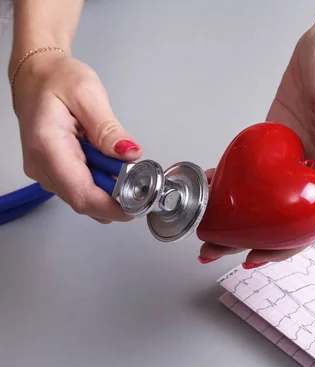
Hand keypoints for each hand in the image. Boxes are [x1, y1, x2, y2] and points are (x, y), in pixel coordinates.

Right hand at [12, 52, 142, 222]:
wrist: (37, 74)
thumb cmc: (56, 79)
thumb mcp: (88, 95)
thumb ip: (109, 128)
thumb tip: (129, 153)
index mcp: (47, 146)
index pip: (82, 194)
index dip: (113, 206)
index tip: (139, 202)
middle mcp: (41, 165)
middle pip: (84, 200)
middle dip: (116, 196)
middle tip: (137, 175)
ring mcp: (45, 171)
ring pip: (84, 197)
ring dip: (109, 188)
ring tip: (119, 161)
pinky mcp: (52, 171)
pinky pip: (80, 187)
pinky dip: (100, 181)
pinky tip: (106, 161)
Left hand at [198, 20, 314, 267]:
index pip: (309, 222)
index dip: (285, 246)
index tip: (256, 256)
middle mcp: (308, 169)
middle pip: (280, 217)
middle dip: (250, 238)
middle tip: (216, 248)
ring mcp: (288, 158)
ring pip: (263, 198)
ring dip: (237, 217)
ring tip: (208, 229)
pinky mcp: (273, 142)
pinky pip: (253, 169)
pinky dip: (232, 181)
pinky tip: (212, 187)